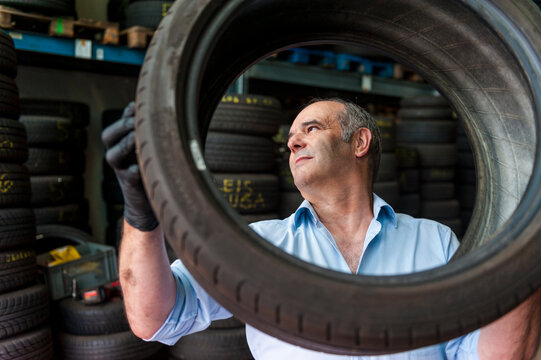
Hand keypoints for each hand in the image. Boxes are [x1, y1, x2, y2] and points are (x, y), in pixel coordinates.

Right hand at [102, 102, 157, 230]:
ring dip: (125, 144)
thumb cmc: (146, 167)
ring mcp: (120, 170)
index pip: (115, 125)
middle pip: (108, 136)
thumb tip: (137, 104)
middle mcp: (115, 155)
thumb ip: (140, 128)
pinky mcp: (129, 185)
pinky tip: (140, 166)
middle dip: (122, 126)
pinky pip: (128, 176)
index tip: (137, 107)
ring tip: (136, 138)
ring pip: (113, 155)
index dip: (124, 115)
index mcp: (118, 143)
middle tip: (136, 121)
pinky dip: (133, 170)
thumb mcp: (143, 146)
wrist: (144, 201)